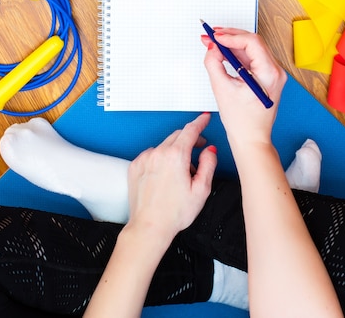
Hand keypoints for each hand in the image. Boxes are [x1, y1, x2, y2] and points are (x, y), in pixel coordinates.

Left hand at [126, 113, 216, 241]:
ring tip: (181, 173)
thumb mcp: (202, 189)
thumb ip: (208, 164)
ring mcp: (144, 159)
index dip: (200, 122)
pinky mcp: (135, 167)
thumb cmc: (174, 213)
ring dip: (174, 152)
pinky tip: (165, 176)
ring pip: (164, 146)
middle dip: (189, 139)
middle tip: (199, 149)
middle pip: (177, 136)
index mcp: (175, 156)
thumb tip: (209, 150)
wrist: (149, 226)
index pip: (190, 130)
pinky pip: (151, 155)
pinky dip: (160, 159)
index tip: (204, 118)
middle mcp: (157, 153)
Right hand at [202, 28, 286, 145]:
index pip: (252, 42)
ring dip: (232, 44)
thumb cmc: (241, 121)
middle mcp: (276, 71)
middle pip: (253, 42)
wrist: (251, 138)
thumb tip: (212, 47)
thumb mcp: (221, 88)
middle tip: (210, 36)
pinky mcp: (267, 77)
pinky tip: (223, 53)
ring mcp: (273, 74)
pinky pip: (252, 59)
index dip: (231, 36)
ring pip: (252, 49)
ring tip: (213, 43)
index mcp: (269, 73)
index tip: (214, 37)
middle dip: (230, 37)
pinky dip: (237, 54)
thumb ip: (214, 63)